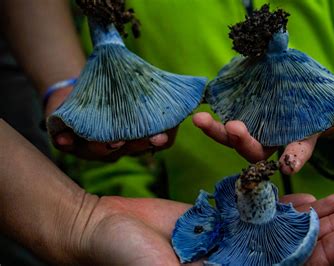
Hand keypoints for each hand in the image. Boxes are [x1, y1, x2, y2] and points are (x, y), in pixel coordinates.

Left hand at [45, 89, 176, 160]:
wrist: (79, 90)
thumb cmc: (115, 88)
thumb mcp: (137, 84)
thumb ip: (157, 85)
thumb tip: (194, 87)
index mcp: (142, 135)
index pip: (159, 141)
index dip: (161, 139)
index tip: (161, 135)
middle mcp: (121, 145)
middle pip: (130, 148)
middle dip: (133, 144)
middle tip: (132, 138)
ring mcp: (96, 147)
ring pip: (100, 151)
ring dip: (101, 146)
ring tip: (102, 139)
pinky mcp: (71, 143)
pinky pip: (68, 146)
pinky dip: (66, 143)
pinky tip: (63, 140)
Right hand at [67, 192, 333, 264]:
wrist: (100, 230)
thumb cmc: (125, 258)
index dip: (326, 254)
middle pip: (297, 251)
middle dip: (332, 233)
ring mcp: (230, 242)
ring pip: (283, 229)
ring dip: (314, 215)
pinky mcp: (219, 218)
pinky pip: (257, 210)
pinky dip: (280, 202)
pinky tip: (304, 193)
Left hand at [193, 103, 333, 174]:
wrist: (307, 101)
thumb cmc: (332, 109)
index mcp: (301, 144)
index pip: (298, 152)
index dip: (295, 156)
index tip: (290, 161)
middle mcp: (277, 146)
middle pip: (262, 151)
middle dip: (248, 145)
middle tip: (235, 132)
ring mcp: (258, 137)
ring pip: (239, 142)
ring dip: (222, 134)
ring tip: (205, 122)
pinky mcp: (244, 126)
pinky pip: (226, 128)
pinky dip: (213, 123)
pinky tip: (199, 114)